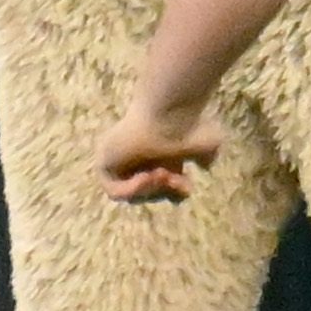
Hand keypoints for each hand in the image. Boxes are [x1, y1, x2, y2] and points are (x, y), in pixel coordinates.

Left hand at [96, 106, 220, 203]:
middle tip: (172, 178)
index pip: (162, 190)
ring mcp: (117, 161)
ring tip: (160, 173)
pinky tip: (147, 175)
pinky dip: (133, 190)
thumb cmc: (190, 125)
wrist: (169, 114)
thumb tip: (203, 164)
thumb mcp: (207, 144)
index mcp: (156, 158)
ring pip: (131, 196)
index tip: (186, 185)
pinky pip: (113, 191)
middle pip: (147, 195)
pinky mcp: (103, 162)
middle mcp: (135, 160)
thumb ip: (204, 156)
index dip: (175, 194)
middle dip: (164, 192)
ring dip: (150, 191)